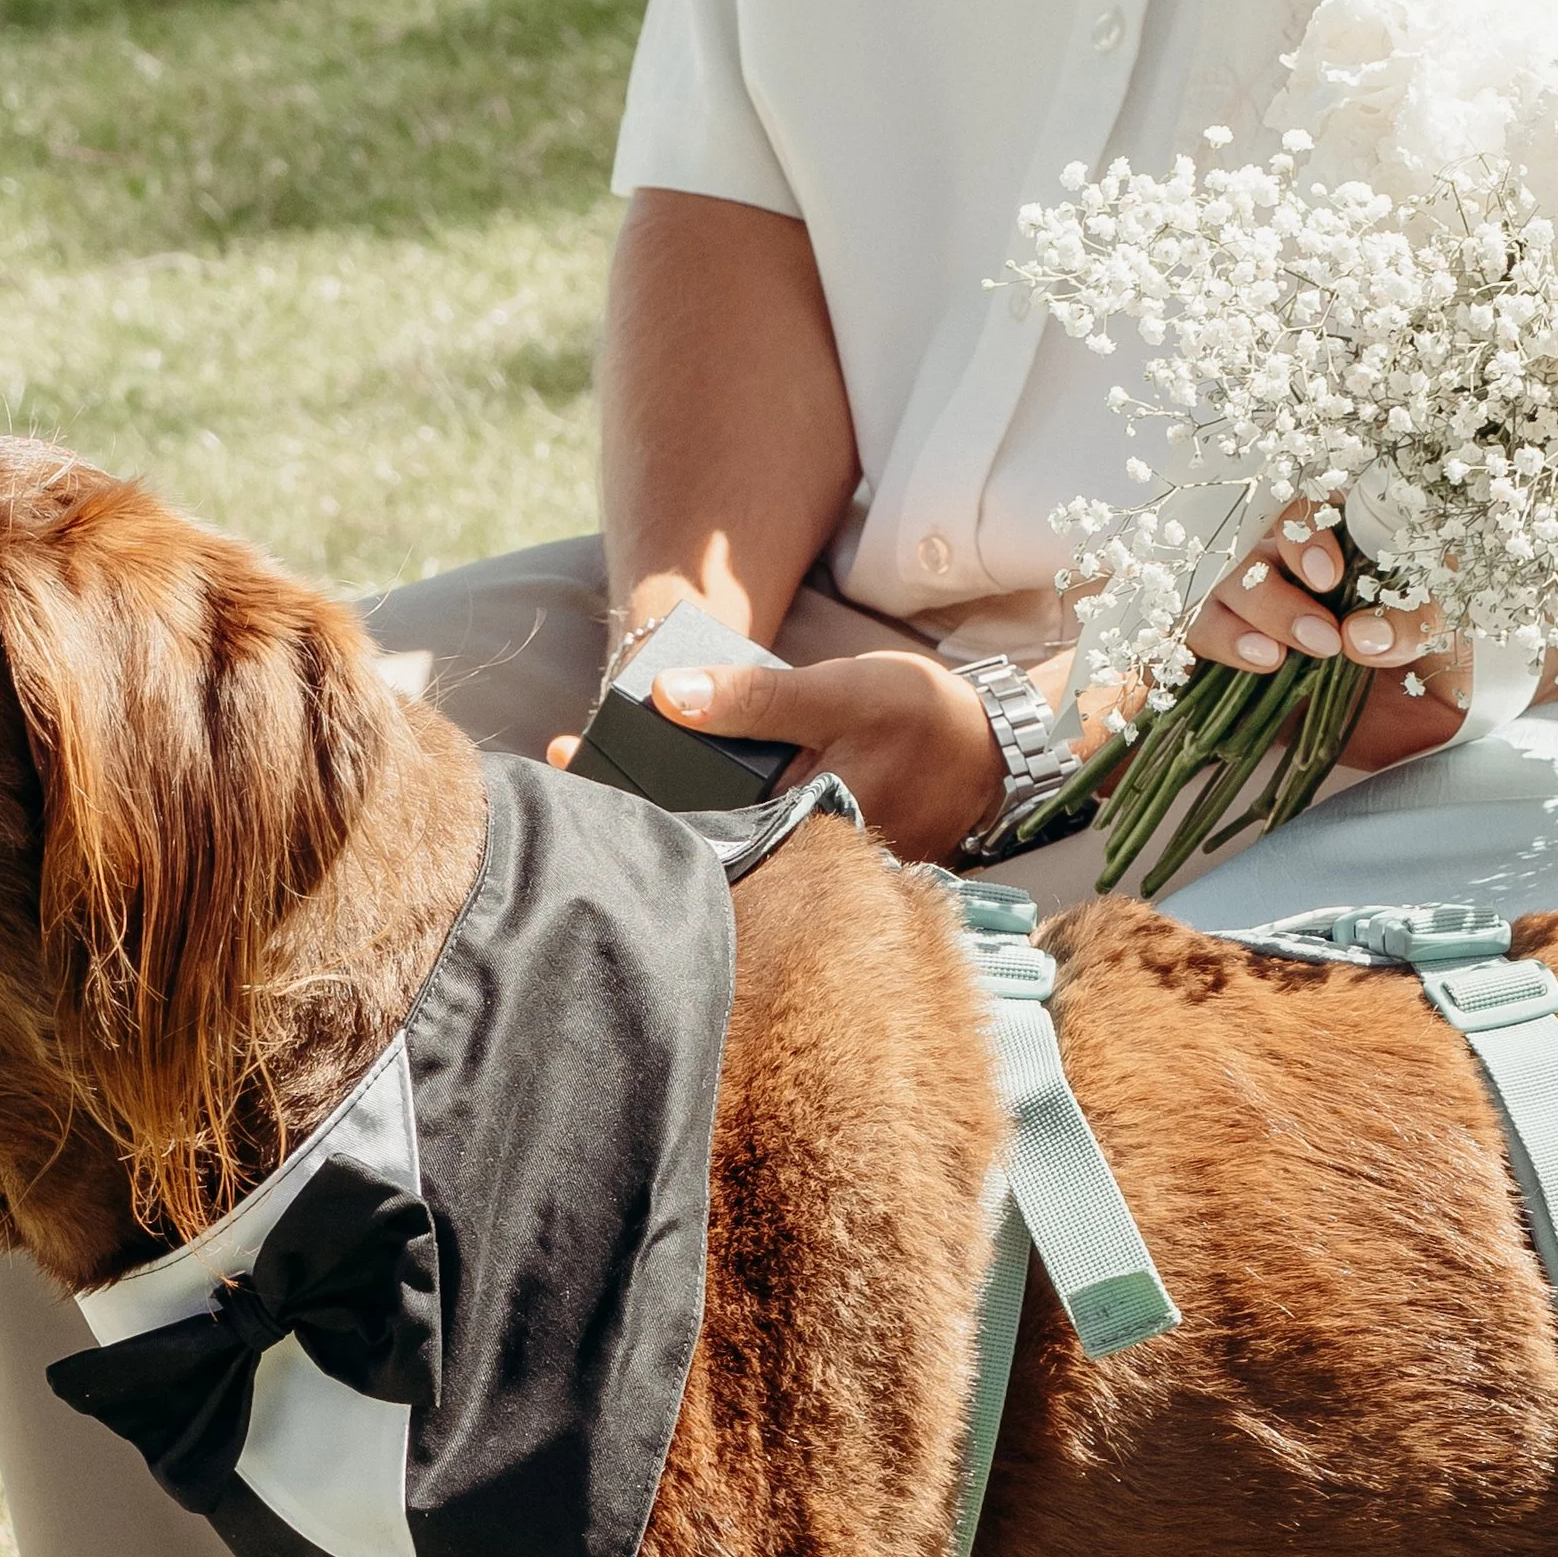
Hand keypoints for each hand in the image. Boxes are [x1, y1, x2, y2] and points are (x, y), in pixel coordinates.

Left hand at [551, 648, 1009, 861]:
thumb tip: (668, 696)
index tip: (564, 758)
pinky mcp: (815, 857)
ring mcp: (806, 866)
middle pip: (695, 841)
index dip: (626, 798)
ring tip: (594, 783)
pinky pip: (749, 838)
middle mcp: (796, 861)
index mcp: (798, 823)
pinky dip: (705, 818)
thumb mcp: (844, 689)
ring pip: (719, 844)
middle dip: (629, 812)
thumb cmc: (924, 716)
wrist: (997, 755)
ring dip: (661, 817)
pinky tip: (662, 795)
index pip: (692, 822)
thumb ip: (759, 698)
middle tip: (560, 770)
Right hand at [1191, 502, 1463, 773]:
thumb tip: (1360, 636)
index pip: (1307, 509)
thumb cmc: (1440, 666)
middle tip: (1321, 640)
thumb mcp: (1447, 635)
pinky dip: (1204, 653)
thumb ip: (1412, 621)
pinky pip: (1190, 643)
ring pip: (1219, 594)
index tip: (1327, 577)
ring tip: (1275, 662)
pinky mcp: (1228, 662)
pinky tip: (1237, 670)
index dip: (1306, 533)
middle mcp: (1292, 568)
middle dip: (1278, 596)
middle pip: (1253, 551)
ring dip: (1241, 626)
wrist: (1421, 731)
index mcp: (1346, 540)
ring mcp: (1254, 613)